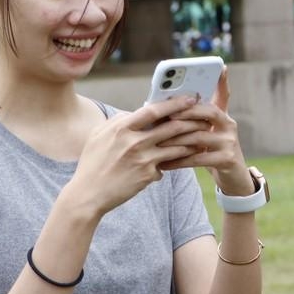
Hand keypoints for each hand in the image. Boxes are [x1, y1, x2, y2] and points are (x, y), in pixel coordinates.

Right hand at [69, 95, 203, 217]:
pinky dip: (175, 162)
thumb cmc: (92, 163)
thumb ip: (117, 121)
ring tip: (203, 137)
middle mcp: (134, 142)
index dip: (173, 104)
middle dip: (192, 121)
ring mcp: (142, 159)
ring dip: (191, 142)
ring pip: (176, 147)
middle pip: (171, 127)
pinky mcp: (147, 175)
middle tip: (205, 117)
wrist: (88, 194)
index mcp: (121, 127)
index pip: (153, 110)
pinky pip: (167, 165)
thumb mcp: (99, 136)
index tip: (188, 99)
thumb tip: (134, 113)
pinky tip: (187, 159)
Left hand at [160, 68, 251, 192]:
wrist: (233, 178)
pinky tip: (165, 164)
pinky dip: (179, 161)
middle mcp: (229, 125)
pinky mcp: (227, 159)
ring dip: (176, 140)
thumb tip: (164, 109)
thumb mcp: (207, 134)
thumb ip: (193, 121)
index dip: (222, 81)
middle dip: (186, 112)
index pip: (223, 94)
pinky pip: (198, 158)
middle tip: (167, 114)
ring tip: (157, 143)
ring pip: (199, 136)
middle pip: (208, 111)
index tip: (221, 66)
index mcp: (223, 116)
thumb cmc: (212, 152)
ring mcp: (229, 142)